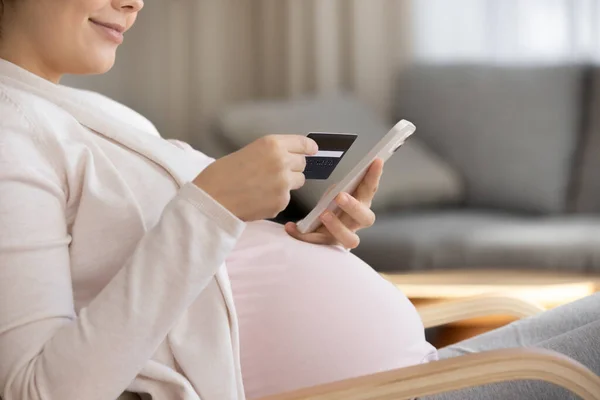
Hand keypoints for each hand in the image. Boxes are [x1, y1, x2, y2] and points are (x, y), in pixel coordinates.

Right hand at [193, 135, 317, 220]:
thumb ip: (270, 153)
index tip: (313, 150)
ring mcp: (284, 184)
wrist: (211, 200)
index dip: (309, 148)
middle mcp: (282, 162)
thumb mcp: (248, 152)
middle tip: (275, 173)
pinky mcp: (281, 202)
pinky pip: (285, 199)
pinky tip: (257, 199)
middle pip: (302, 164)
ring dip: (286, 184)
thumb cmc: (221, 175)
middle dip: (293, 167)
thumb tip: (288, 158)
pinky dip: (275, 200)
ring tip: (263, 187)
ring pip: (297, 182)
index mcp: (272, 144)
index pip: (302, 143)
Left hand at [285, 158, 382, 249]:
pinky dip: (304, 235)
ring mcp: (344, 236)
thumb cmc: (332, 207)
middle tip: (340, 196)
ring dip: (337, 226)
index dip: (374, 176)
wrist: (320, 229)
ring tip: (323, 214)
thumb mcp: (337, 192)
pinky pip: (318, 242)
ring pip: (350, 238)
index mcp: (361, 204)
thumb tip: (344, 176)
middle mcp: (356, 222)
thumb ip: (344, 185)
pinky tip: (292, 226)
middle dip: (354, 206)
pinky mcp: (328, 244)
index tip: (375, 161)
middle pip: (366, 218)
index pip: (371, 189)